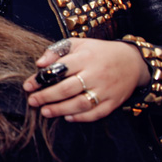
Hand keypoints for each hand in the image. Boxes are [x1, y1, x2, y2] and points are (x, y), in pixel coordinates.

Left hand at [24, 38, 148, 121]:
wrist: (132, 62)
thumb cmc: (99, 52)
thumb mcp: (78, 44)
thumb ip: (57, 51)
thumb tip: (39, 64)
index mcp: (86, 57)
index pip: (59, 69)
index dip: (41, 79)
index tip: (28, 85)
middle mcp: (96, 74)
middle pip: (68, 89)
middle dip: (47, 97)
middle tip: (33, 101)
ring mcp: (106, 89)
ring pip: (81, 103)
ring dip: (61, 110)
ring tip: (45, 112)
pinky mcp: (113, 102)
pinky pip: (96, 113)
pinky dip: (81, 117)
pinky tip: (68, 117)